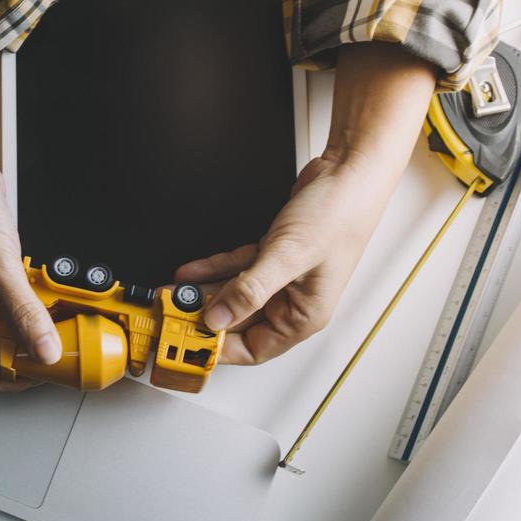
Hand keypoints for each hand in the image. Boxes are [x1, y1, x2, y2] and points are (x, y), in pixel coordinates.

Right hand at [0, 155, 60, 390]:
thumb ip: (23, 312)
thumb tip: (44, 349)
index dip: (2, 380)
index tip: (35, 375)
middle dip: (17, 356)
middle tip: (51, 353)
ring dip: (24, 332)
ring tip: (54, 329)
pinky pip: (2, 307)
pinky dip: (24, 309)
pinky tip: (46, 304)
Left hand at [175, 152, 392, 363]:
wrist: (349, 172)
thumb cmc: (339, 215)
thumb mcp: (288, 257)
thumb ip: (250, 291)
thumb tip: (218, 318)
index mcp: (304, 315)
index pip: (253, 348)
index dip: (218, 347)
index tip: (188, 340)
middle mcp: (293, 301)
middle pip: (238, 321)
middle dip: (202, 318)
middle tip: (171, 315)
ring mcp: (282, 277)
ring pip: (233, 294)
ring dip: (202, 293)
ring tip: (171, 294)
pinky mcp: (273, 254)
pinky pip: (236, 269)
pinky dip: (212, 269)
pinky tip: (189, 273)